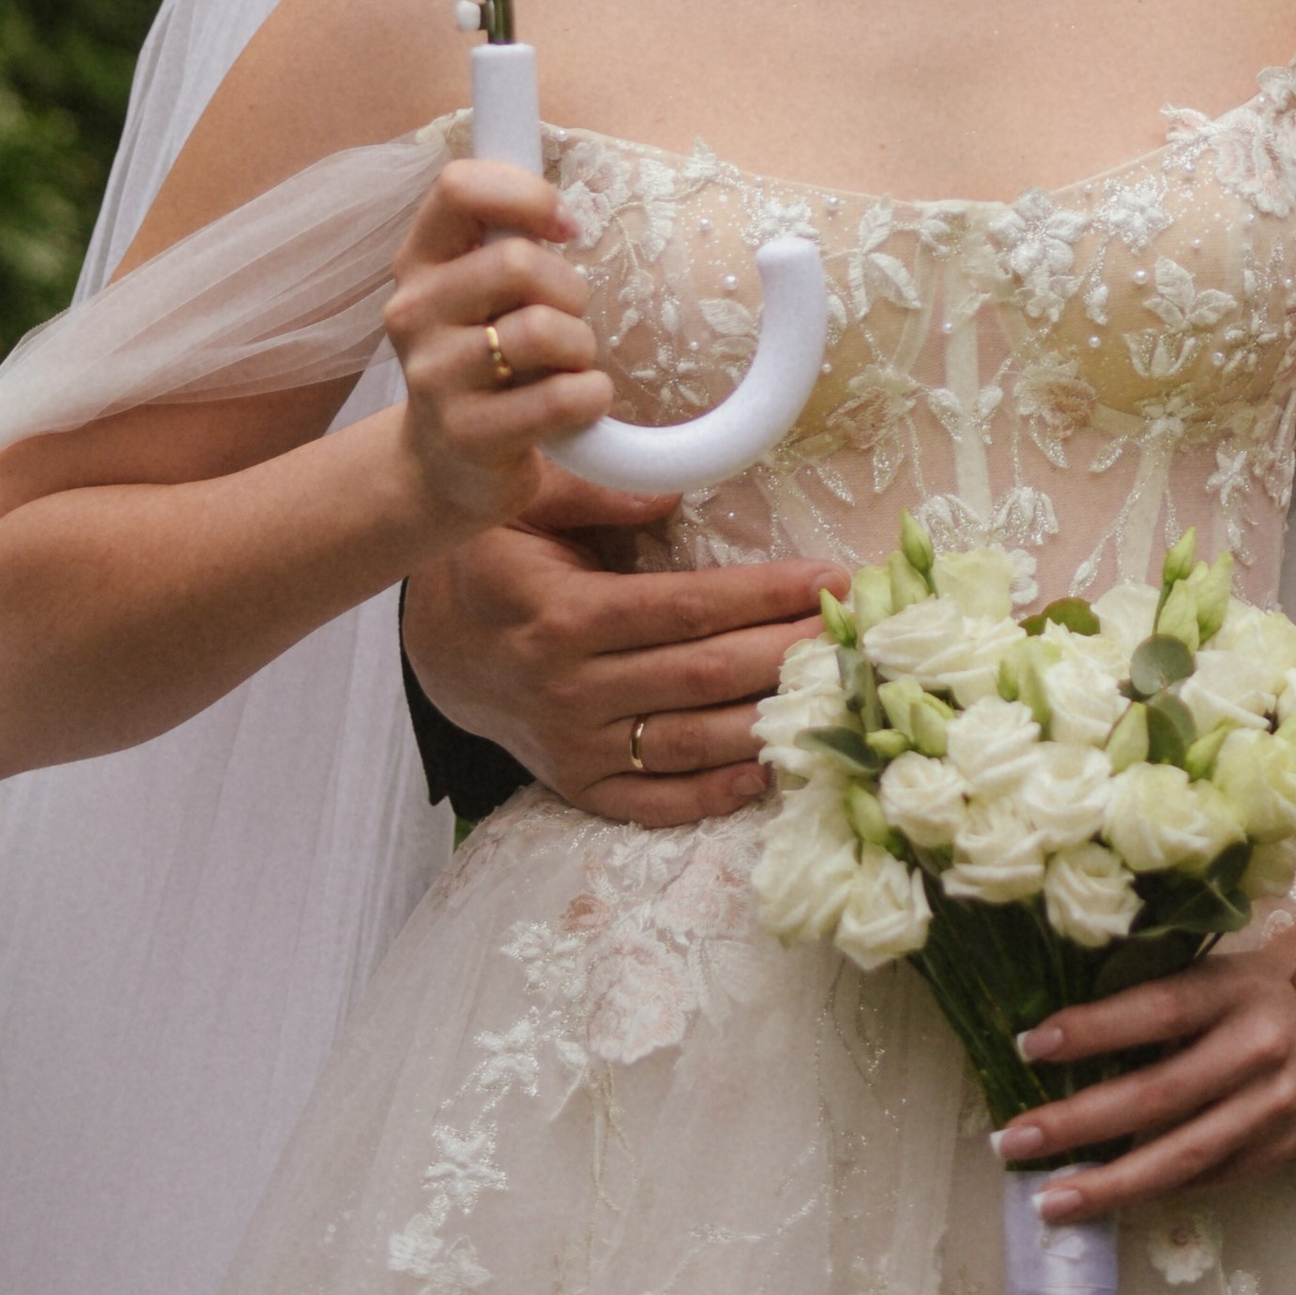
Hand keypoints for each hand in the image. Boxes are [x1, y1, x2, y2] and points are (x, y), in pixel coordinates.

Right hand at [383, 159, 609, 534]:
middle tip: (567, 319)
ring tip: (566, 365)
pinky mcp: (468, 433)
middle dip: (569, 289)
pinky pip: (561, 397)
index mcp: (420, 262)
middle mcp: (413, 312)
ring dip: (580, 346)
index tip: (564, 227)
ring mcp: (433, 376)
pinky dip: (592, 396)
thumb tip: (559, 207)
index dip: (526, 194)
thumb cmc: (483, 359)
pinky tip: (576, 404)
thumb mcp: (479, 290)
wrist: (444, 465)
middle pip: (517, 261)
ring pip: (543, 329)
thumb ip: (506, 237)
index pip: (458, 186)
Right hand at [404, 480, 848, 826]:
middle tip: (857, 631)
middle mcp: (570, 689)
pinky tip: (768, 770)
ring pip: (691, 742)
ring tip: (836, 694)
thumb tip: (672, 496)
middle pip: (704, 676)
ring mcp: (574, 746)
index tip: (830, 577)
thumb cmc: (494, 560)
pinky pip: (653, 801)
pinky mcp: (576, 785)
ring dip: (769, 719)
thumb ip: (595, 493)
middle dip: (789, 651)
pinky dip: (713, 794)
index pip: (686, 607)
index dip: (765, 595)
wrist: (438, 647)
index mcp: (564, 615)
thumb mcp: (524, 504)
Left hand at [992, 957, 1295, 1221]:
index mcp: (1236, 989)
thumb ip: (1161, 1000)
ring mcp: (1274, 1108)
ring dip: (1107, 1184)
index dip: (1092, 1029)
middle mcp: (1258, 1048)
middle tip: (1012, 1140)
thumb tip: (1063, 1035)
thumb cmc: (1261, 991)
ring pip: (1181, 1156)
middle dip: (1077, 1123)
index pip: (1156, 1010)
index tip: (1028, 1044)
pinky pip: (1207, 1180)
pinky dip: (1152, 1194)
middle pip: (1158, 1093)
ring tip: (1048, 1202)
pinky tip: (1104, 1203)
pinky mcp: (1281, 1153)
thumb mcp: (1219, 973)